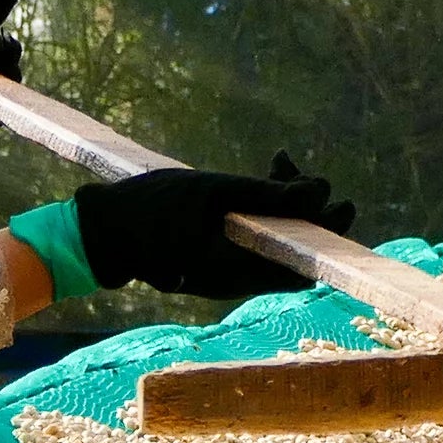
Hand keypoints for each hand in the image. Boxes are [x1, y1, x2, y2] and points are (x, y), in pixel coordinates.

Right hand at [73, 152, 352, 301]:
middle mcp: (238, 281)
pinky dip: (264, 211)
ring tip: (279, 162)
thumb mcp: (209, 190)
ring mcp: (227, 274)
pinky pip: (254, 242)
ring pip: (275, 242)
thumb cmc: (149, 207)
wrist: (100, 232)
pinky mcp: (217, 262)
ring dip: (285, 204)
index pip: (304, 265)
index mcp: (238, 270)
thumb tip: (320, 190)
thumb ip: (265, 192)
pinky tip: (264, 174)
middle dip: (309, 211)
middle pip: (293, 252)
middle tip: (304, 172)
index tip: (341, 201)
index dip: (330, 236)